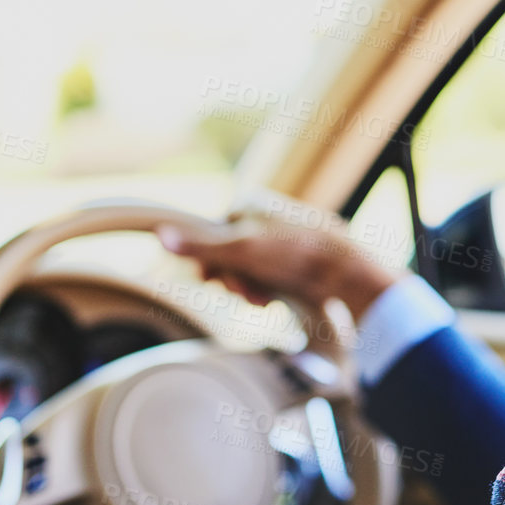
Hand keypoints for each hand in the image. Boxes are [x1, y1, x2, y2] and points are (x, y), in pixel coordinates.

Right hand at [153, 196, 399, 322]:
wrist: (344, 270)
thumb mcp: (240, 250)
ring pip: (251, 267)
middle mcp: (266, 216)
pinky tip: (274, 300)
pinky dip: (268, 289)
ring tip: (261, 299)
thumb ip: (200, 245)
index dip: (209, 259)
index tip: (210, 279)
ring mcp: (284, 238)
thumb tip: (160, 233)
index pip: (212, 232)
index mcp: (251, 204)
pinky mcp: (299, 260)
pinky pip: (271, 276)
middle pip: (231, 253)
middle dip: (232, 277)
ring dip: (249, 287)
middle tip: (241, 293)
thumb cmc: (291, 254)